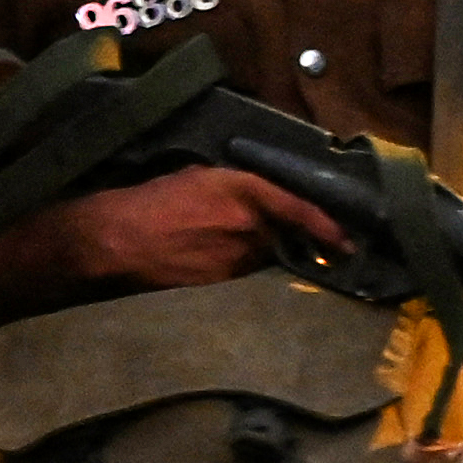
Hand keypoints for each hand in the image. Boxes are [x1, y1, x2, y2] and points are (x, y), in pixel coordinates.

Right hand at [55, 166, 344, 292]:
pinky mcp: (221, 286)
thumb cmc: (150, 200)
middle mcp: (248, 226)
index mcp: (243, 191)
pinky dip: (235, 276)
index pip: (299, 210)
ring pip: (261, 262)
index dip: (326, 227)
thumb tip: (257, 199)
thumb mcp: (196, 176)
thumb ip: (235, 186)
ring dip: (254, 259)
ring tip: (219, 252)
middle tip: (266, 242)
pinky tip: (208, 269)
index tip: (346, 241)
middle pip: (282, 239)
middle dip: (280, 242)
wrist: (115, 239)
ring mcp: (236, 260)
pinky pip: (241, 281)